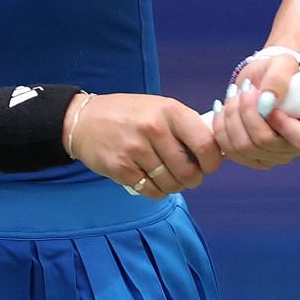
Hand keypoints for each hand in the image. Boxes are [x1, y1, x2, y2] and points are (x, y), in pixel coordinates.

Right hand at [67, 93, 222, 197]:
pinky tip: (151, 181)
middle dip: (192, 179)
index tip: (209, 166)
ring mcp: (135, 149)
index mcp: (170, 110)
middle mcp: (154, 128)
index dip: (212, 162)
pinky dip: (156, 191)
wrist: (85, 120)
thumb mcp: (160, 108)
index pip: (205, 144)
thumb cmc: (129, 115)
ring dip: (173, 186)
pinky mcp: (120, 168)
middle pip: (188, 171)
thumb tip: (214, 150)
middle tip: (187, 176)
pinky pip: (150, 190)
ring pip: (170, 183)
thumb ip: (186, 126)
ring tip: (167, 177)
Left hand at [211, 52, 299, 170]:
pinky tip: (222, 110)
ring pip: (243, 148)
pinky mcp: (254, 159)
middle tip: (243, 90)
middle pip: (264, 143)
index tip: (265, 96)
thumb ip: (278, 79)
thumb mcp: (282, 64)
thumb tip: (266, 101)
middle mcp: (299, 148)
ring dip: (231, 119)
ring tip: (233, 96)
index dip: (278, 120)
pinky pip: (231, 152)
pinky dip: (221, 129)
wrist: (265, 78)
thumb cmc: (278, 70)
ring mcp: (276, 157)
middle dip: (246, 112)